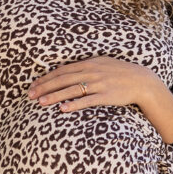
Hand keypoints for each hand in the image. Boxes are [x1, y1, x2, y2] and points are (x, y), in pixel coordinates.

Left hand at [29, 57, 172, 141]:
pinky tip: (63, 109)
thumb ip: (85, 66)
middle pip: (63, 79)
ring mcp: (99, 84)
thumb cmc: (120, 72)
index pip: (62, 70)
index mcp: (88, 64)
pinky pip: (87, 101)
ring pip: (72, 90)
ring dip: (54, 96)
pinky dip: (74, 104)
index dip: (46, 78)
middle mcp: (91, 72)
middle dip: (45, 87)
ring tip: (40, 102)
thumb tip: (67, 71)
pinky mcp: (106, 96)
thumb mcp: (101, 63)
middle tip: (30, 95)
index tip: (34, 84)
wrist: (142, 81)